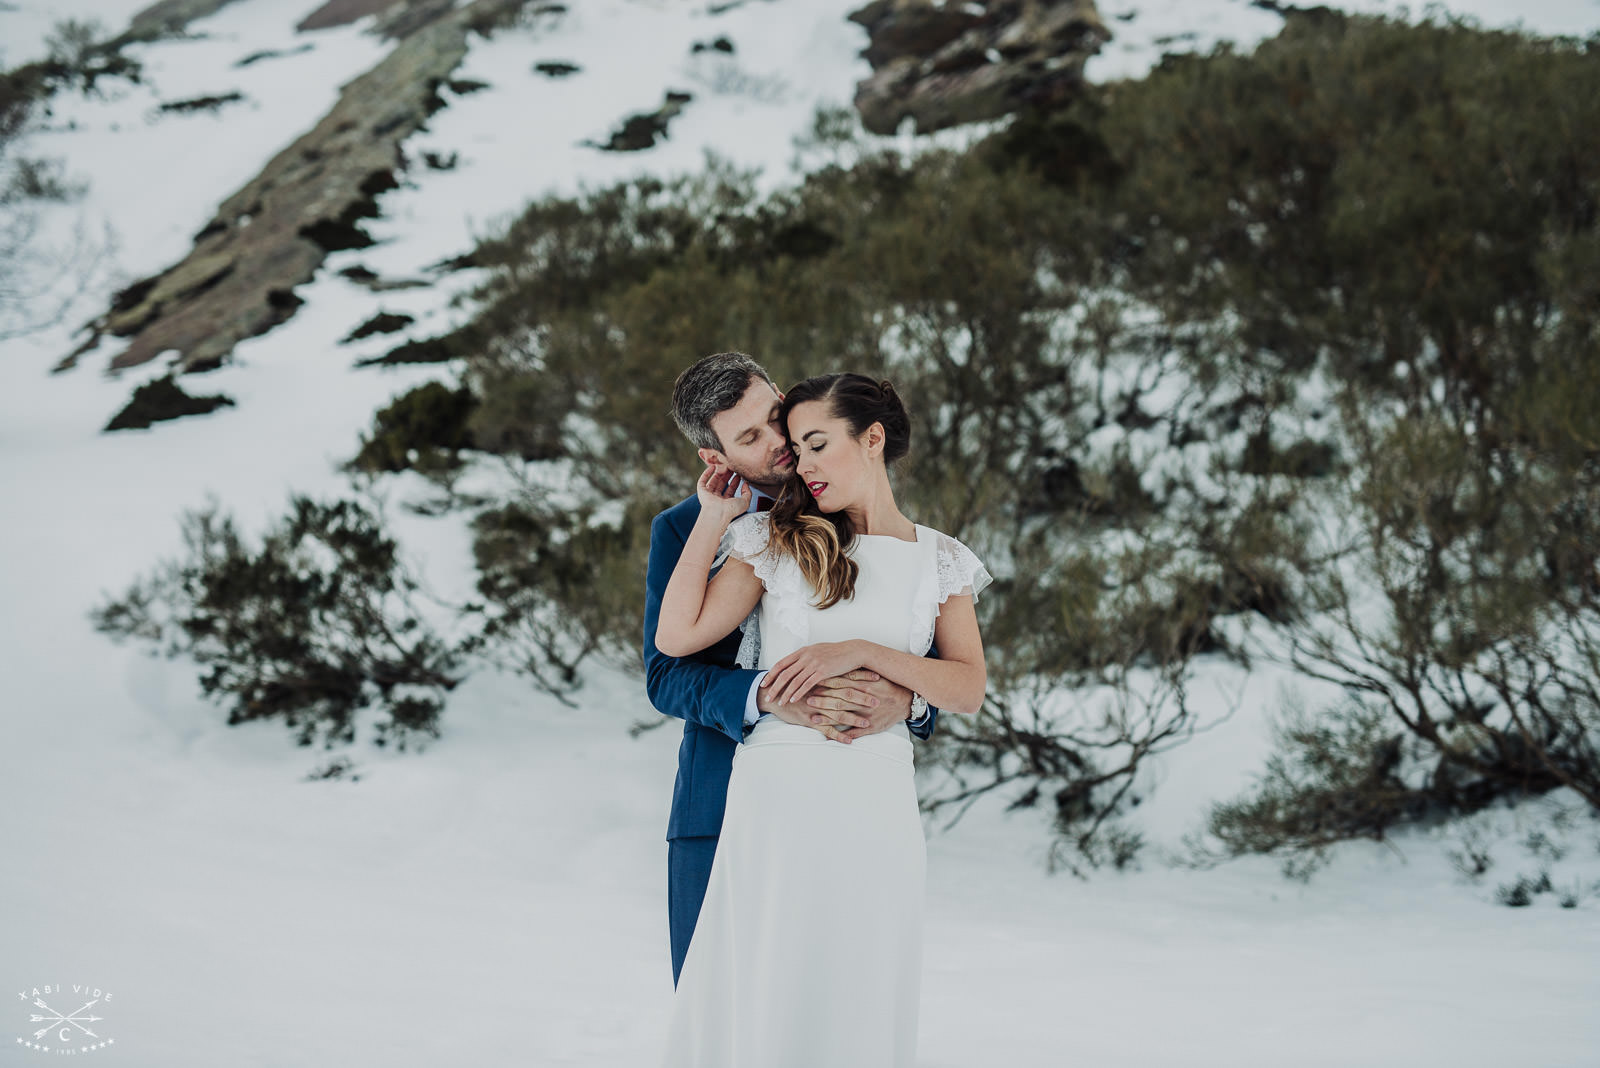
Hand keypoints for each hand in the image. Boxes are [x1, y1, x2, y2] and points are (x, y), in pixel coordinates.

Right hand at [695, 461, 750, 527]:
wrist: (718, 514)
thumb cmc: (731, 510)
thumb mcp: (745, 502)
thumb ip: (747, 493)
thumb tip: (746, 484)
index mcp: (727, 503)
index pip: (731, 490)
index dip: (735, 482)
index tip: (739, 474)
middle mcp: (718, 499)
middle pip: (722, 484)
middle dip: (727, 476)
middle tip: (732, 468)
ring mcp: (709, 495)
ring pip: (713, 481)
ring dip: (718, 473)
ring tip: (724, 465)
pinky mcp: (702, 491)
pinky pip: (703, 481)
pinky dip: (707, 473)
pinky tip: (713, 467)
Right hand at [758, 669, 884, 743]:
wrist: (771, 695)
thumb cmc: (791, 686)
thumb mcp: (809, 677)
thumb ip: (824, 675)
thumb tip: (840, 670)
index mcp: (822, 680)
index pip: (846, 677)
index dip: (862, 678)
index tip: (877, 678)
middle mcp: (821, 693)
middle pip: (845, 695)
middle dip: (863, 699)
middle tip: (878, 702)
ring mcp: (815, 707)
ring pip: (837, 713)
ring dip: (853, 719)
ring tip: (867, 723)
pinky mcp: (809, 720)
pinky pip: (826, 729)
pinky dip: (838, 736)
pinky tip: (849, 741)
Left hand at [763, 641, 866, 707]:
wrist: (853, 651)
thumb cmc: (836, 653)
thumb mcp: (817, 651)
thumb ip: (805, 657)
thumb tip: (794, 665)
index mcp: (802, 651)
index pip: (781, 663)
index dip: (770, 675)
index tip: (763, 684)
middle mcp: (806, 656)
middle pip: (784, 673)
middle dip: (774, 686)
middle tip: (768, 697)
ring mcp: (814, 663)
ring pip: (794, 680)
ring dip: (785, 693)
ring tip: (780, 702)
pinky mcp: (823, 671)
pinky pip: (807, 684)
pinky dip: (798, 693)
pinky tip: (793, 700)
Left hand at [806, 672, 915, 739]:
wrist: (906, 701)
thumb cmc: (888, 686)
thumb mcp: (874, 676)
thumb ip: (858, 673)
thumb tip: (840, 666)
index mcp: (864, 687)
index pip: (841, 685)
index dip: (826, 684)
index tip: (814, 683)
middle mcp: (864, 701)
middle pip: (839, 700)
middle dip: (823, 701)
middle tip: (808, 700)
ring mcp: (866, 715)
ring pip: (844, 717)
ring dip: (827, 719)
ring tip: (813, 719)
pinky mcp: (870, 728)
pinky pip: (853, 733)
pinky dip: (841, 736)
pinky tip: (828, 738)